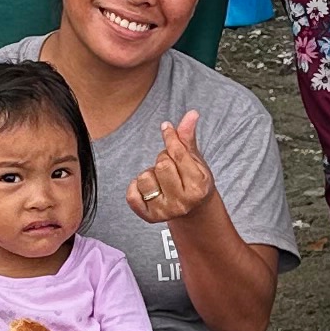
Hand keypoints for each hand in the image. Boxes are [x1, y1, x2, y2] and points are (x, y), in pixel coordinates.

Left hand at [125, 109, 214, 227]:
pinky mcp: (149, 217)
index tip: (166, 128)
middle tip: (170, 166)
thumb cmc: (194, 181)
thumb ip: (188, 137)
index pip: (178, 154)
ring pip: (144, 177)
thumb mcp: (195, 160)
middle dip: (163, 159)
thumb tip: (191, 114)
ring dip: (150, 174)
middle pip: (161, 164)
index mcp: (198, 186)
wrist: (193, 211)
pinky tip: (149, 189)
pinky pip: (131, 194)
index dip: (170, 137)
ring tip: (161, 180)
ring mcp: (165, 211)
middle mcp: (183, 202)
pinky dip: (135, 187)